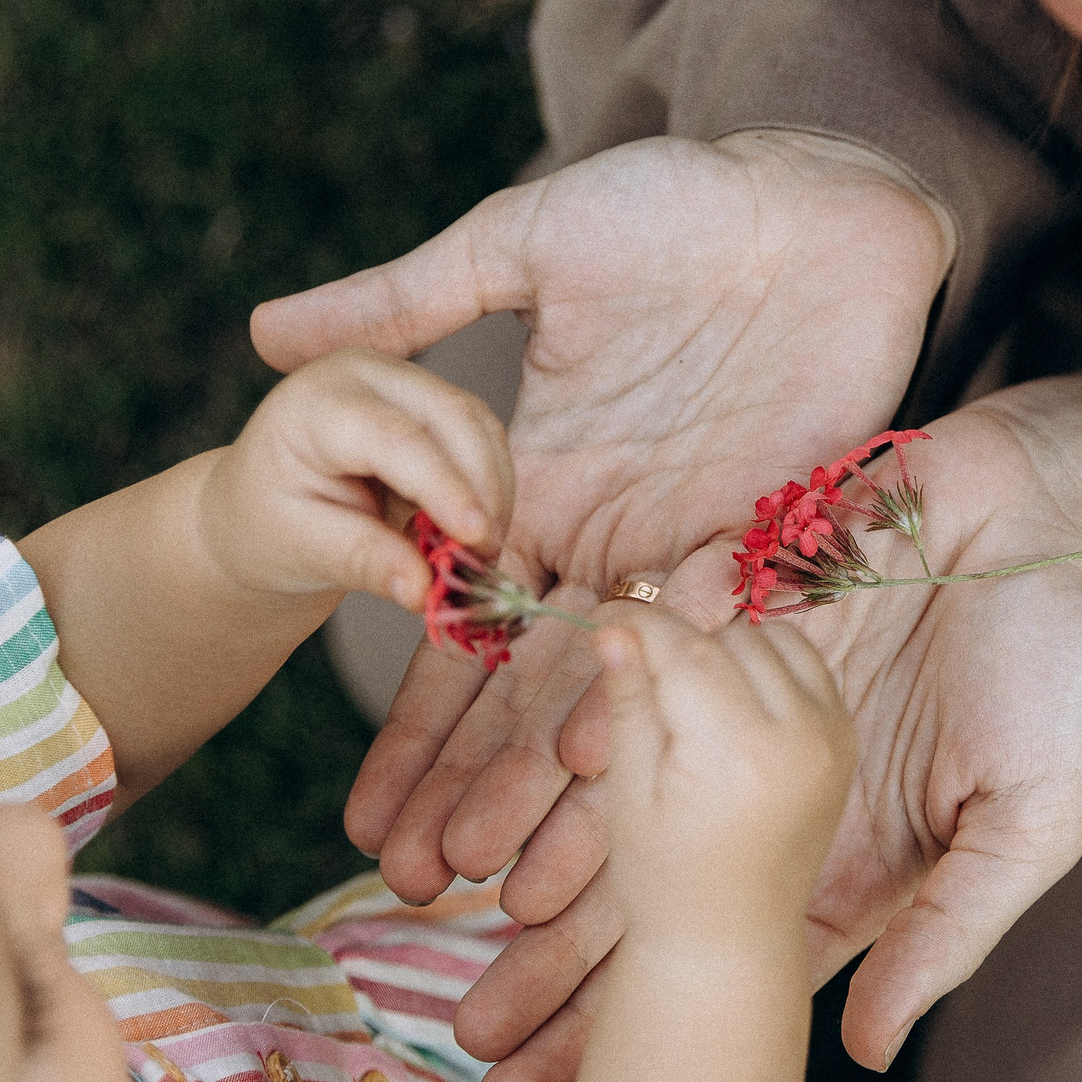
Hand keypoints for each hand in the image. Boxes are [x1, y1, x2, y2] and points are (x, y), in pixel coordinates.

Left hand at [199, 348, 514, 607]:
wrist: (260, 505)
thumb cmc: (267, 523)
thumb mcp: (301, 548)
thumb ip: (363, 562)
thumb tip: (424, 590)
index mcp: (316, 403)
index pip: (396, 439)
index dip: (444, 488)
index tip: (477, 541)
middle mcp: (365, 374)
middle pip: (452, 417)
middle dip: (482, 489)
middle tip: (486, 559)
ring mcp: (405, 380)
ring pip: (479, 426)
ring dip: (493, 490)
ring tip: (478, 552)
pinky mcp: (433, 401)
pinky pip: (483, 438)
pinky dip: (489, 486)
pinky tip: (471, 530)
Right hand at [248, 132, 951, 903]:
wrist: (816, 191)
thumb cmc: (673, 204)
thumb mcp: (523, 242)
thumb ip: (407, 298)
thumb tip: (265, 331)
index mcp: (547, 479)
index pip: (468, 629)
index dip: (420, 725)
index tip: (369, 816)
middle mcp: (617, 529)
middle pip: (539, 687)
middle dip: (482, 789)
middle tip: (424, 889)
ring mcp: (698, 538)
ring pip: (630, 687)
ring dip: (575, 784)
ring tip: (520, 885)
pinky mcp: (783, 532)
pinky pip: (727, 642)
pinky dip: (684, 711)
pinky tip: (633, 795)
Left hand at [459, 376, 1081, 1081]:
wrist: (1060, 513)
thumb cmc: (1066, 670)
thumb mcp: (1032, 820)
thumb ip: (947, 928)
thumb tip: (861, 1049)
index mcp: (851, 851)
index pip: (731, 959)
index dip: (634, 1023)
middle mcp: (782, 784)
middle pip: (652, 888)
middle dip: (558, 964)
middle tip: (463, 1037)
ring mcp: (752, 699)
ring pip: (623, 780)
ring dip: (536, 839)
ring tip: (440, 895)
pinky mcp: (735, 608)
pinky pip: (641, 662)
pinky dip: (579, 704)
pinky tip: (508, 759)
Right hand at [578, 605, 854, 954]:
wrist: (733, 937)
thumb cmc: (663, 876)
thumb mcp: (630, 792)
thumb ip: (629, 703)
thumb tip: (614, 625)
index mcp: (736, 755)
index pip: (686, 651)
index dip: (641, 625)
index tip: (606, 617)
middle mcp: (797, 738)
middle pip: (732, 637)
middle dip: (683, 643)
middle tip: (643, 672)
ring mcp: (831, 737)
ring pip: (774, 639)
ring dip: (729, 649)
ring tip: (691, 694)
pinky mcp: (845, 739)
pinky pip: (807, 666)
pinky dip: (770, 665)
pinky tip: (736, 702)